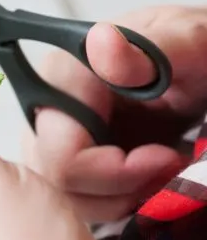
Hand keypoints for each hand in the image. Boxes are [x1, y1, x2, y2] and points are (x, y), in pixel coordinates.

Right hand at [24, 6, 206, 222]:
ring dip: (124, 196)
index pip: (62, 153)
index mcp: (64, 73)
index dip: (116, 171)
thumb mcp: (187, 43)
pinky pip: (80, 197)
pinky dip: (119, 198)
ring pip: (69, 195)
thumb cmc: (194, 51)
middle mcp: (48, 105)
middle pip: (60, 179)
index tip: (166, 158)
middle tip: (170, 165)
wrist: (198, 64)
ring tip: (165, 167)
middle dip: (122, 187)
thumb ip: (145, 50)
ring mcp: (54, 133)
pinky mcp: (68, 153)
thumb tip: (100, 41)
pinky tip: (149, 173)